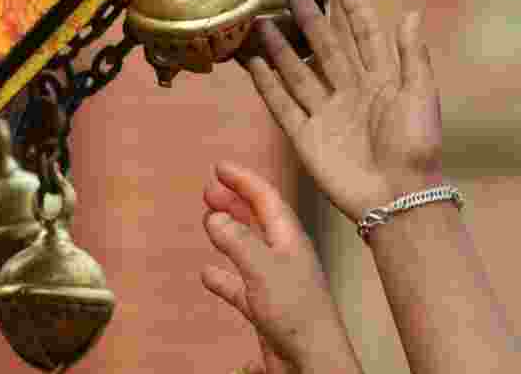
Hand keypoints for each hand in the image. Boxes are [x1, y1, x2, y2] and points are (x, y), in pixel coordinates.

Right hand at [201, 161, 360, 373]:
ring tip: (207, 219)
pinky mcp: (266, 307)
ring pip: (247, 248)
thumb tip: (214, 216)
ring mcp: (275, 281)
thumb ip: (237, 241)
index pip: (266, 197)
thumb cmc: (299, 315)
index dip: (243, 179)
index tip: (219, 167)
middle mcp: (284, 255)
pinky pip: (239, 285)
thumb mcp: (263, 269)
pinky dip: (222, 276)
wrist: (313, 363)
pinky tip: (207, 273)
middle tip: (208, 188)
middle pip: (257, 218)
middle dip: (234, 200)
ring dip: (227, 232)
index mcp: (290, 238)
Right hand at [246, 0, 443, 223]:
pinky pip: (282, 106)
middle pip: (325, 50)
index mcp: (382, 81)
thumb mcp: (420, 96)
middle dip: (310, 22)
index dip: (355, 12)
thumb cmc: (416, 146)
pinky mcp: (306, 137)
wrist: (399, 197)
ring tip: (262, 22)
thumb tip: (410, 13)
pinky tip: (253, 62)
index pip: (366, 38)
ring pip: (298, 73)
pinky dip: (267, 84)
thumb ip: (412, 56)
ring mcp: (326, 114)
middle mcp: (350, 93)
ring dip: (281, 48)